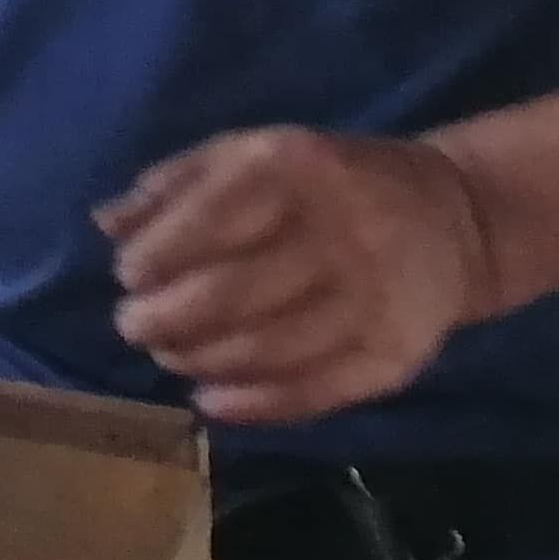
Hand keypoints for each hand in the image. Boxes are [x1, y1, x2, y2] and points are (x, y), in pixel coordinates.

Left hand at [100, 125, 502, 424]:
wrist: (451, 219)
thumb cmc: (323, 181)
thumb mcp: (251, 155)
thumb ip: (176, 184)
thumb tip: (107, 225)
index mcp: (296, 169)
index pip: (209, 220)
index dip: (155, 257)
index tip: (127, 276)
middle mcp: (340, 232)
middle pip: (232, 293)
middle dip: (165, 318)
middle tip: (135, 327)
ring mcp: (373, 299)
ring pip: (268, 349)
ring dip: (201, 361)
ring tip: (170, 356)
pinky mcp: (396, 354)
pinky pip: (316, 391)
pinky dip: (253, 404)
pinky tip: (213, 399)